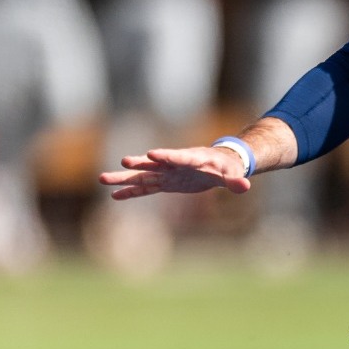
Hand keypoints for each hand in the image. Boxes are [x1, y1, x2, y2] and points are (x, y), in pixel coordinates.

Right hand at [99, 145, 252, 199]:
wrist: (219, 165)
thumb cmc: (226, 167)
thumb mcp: (232, 175)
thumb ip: (235, 181)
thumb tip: (245, 186)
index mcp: (191, 159)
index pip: (178, 157)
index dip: (166, 156)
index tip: (151, 154)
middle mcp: (174, 165)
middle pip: (153, 165)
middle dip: (138, 164)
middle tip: (122, 162)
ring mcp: (167, 174)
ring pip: (143, 176)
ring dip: (125, 178)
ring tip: (103, 179)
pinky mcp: (165, 183)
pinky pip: (145, 189)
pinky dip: (131, 192)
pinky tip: (115, 195)